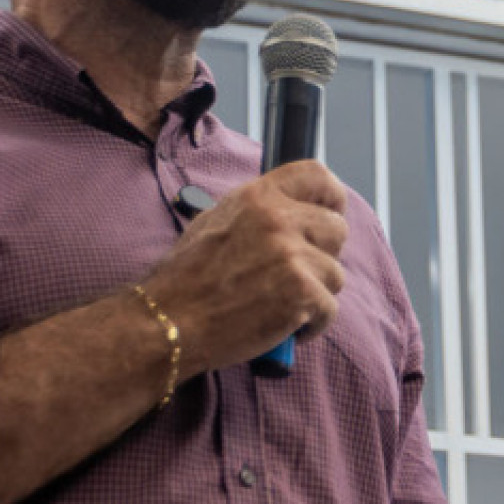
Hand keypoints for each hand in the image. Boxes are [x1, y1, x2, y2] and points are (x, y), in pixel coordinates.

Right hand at [140, 161, 347, 368]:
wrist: (167, 321)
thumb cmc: (186, 279)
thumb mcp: (216, 221)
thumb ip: (259, 212)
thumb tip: (294, 211)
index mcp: (258, 196)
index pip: (316, 176)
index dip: (332, 197)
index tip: (332, 213)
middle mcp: (277, 219)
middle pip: (337, 229)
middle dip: (322, 256)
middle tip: (294, 276)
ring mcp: (291, 255)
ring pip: (335, 274)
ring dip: (315, 294)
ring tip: (280, 304)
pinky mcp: (300, 292)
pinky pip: (330, 309)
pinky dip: (312, 325)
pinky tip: (283, 327)